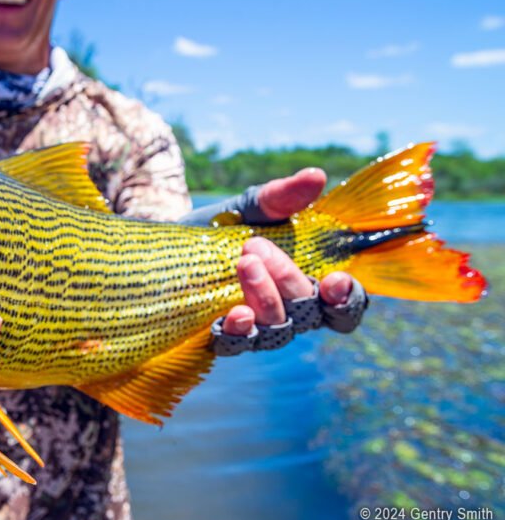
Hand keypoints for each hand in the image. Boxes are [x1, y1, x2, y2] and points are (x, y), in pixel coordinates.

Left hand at [221, 168, 357, 334]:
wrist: (172, 243)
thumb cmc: (226, 226)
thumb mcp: (252, 207)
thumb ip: (283, 197)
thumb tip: (315, 175)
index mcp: (308, 282)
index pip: (343, 306)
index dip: (347, 299)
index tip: (335, 279)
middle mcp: (290, 312)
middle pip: (308, 312)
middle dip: (288, 278)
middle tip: (256, 246)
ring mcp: (258, 327)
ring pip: (276, 327)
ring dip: (264, 295)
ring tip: (244, 263)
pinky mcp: (223, 335)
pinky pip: (238, 344)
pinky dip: (239, 331)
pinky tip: (234, 314)